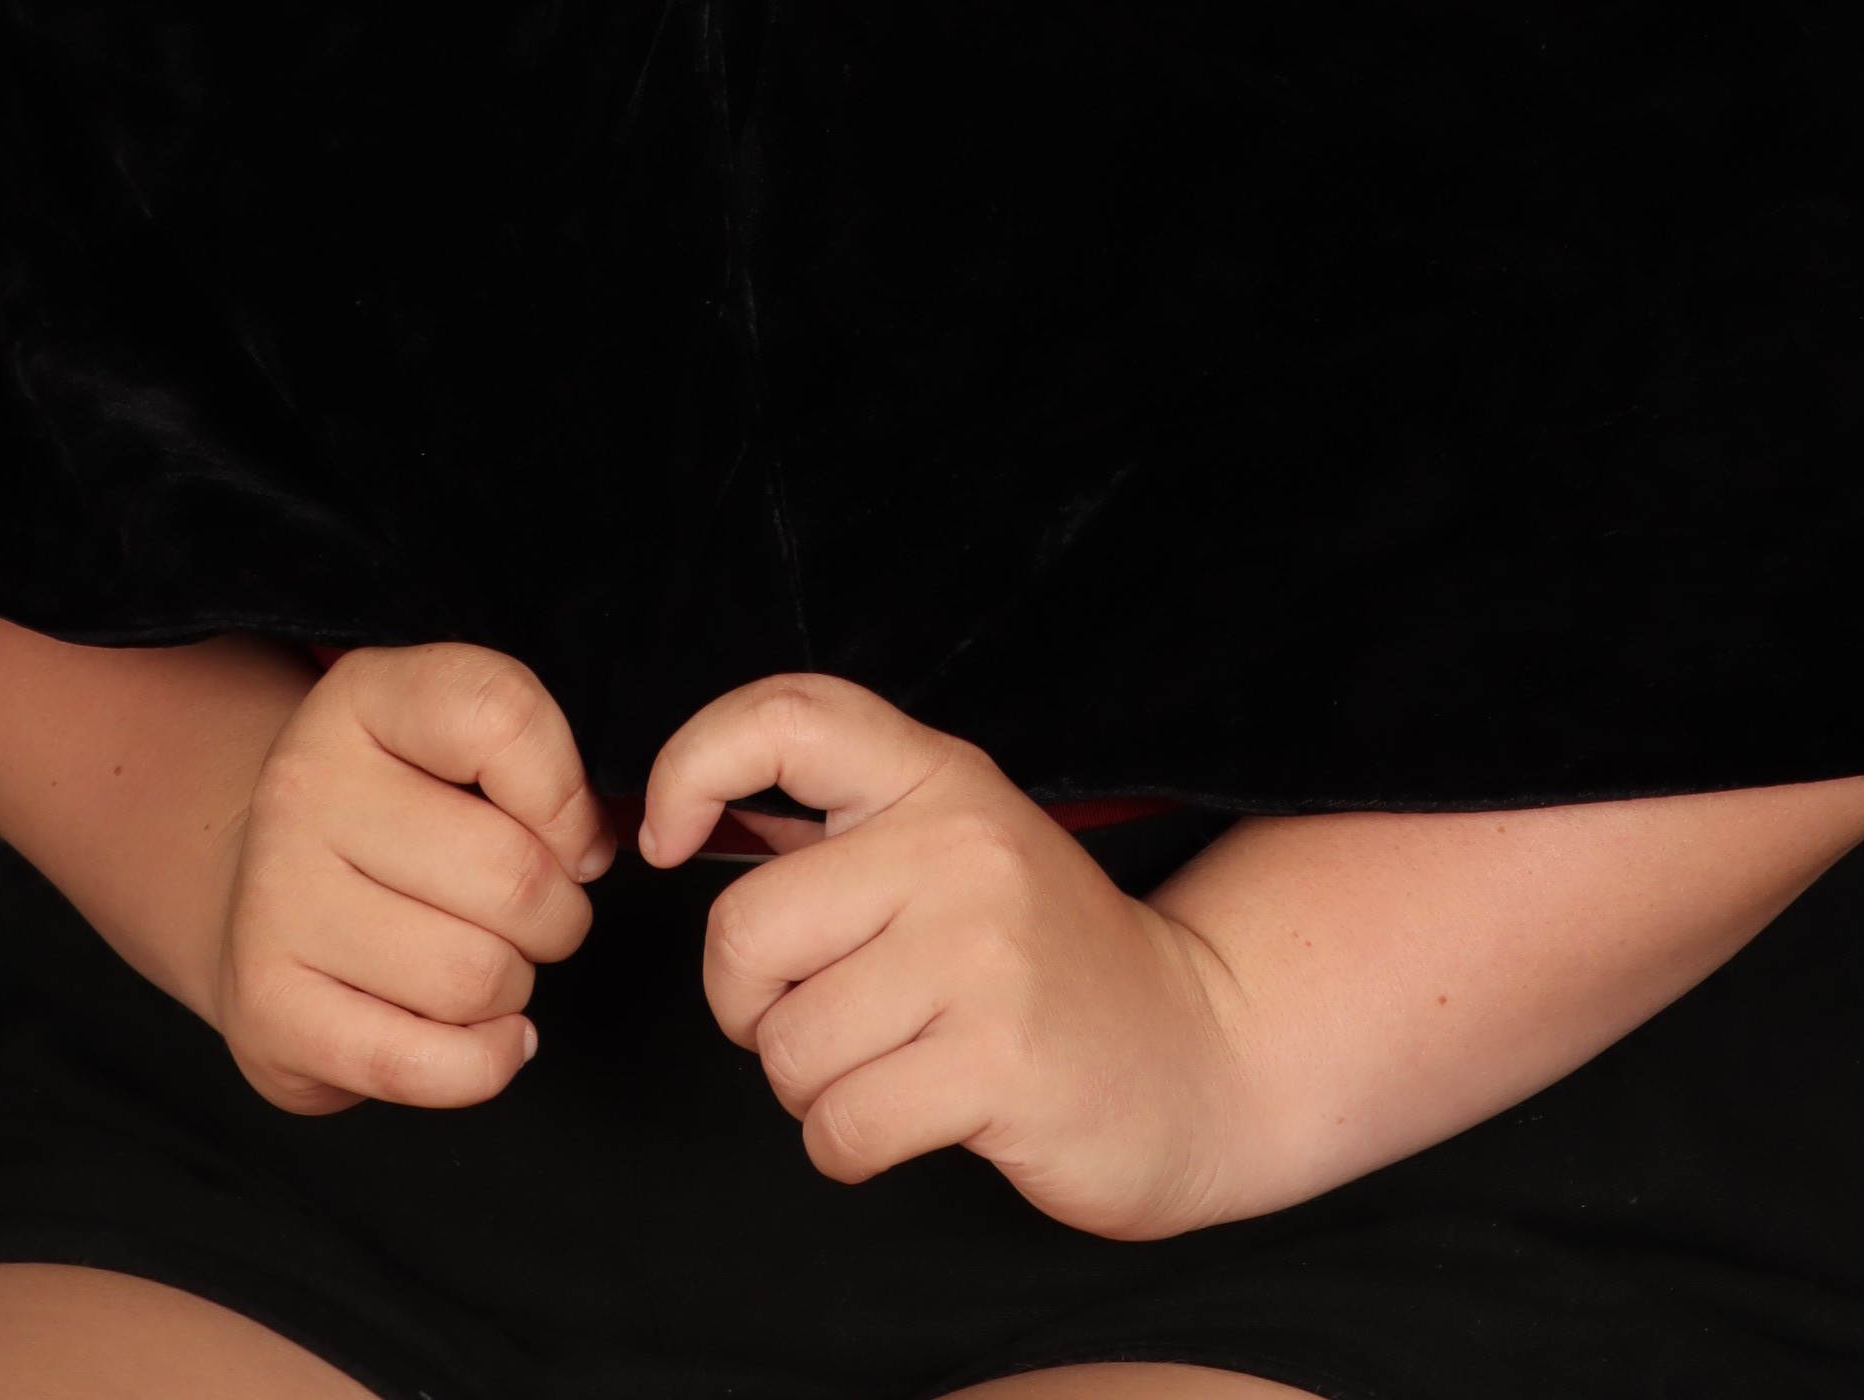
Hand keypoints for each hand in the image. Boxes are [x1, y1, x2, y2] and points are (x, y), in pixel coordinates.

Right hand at [213, 639, 612, 1116]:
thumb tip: (596, 846)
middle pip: (511, 874)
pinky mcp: (269, 1010)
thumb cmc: (398, 819)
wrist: (267, 893)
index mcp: (362, 697)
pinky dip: (484, 1062)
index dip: (567, 794)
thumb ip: (541, 766)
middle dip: (559, 915)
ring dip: (514, 986)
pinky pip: (426, 1066)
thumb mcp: (454, 746)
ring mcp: (276, 900)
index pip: (500, 715)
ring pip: (475, 976)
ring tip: (484, 961)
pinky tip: (482, 1033)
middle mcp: (305, 786)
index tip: (572, 836)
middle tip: (538, 916)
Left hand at [638, 671, 1249, 1238]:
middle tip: (810, 1018)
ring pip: (787, 1047)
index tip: (666, 838)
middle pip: (744, 930)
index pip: (786, 715)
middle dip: (748, 1007)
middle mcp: (959, 844)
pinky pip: (838, 1127)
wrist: (1197, 1053)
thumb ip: (834, 832)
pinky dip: (847, 1147)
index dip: (690, 764)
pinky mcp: (1000, 1061)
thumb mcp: (951, 853)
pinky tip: (912, 1120)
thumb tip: (682, 817)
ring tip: (890, 1066)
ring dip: (810, 1088)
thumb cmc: (1042, 962)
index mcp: (937, 778)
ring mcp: (984, 952)